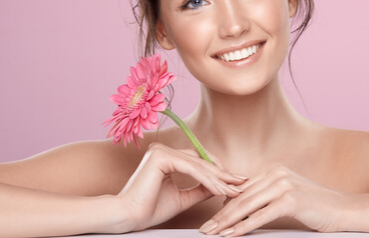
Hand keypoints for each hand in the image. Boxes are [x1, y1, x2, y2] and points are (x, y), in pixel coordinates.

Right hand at [115, 143, 245, 231]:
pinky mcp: (162, 157)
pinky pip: (192, 168)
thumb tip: (221, 186)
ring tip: (233, 190)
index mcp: (166, 157)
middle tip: (241, 183)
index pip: (198, 161)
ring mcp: (162, 151)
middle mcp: (163, 150)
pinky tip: (220, 190)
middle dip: (223, 174)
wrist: (127, 217)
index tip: (235, 183)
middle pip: (201, 160)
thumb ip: (200, 189)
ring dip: (218, 179)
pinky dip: (208, 180)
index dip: (218, 172)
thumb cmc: (148, 209)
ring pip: (199, 165)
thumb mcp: (182, 198)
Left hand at [199, 164, 345, 235]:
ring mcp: (283, 185)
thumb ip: (266, 197)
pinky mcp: (290, 199)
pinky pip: (261, 216)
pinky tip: (232, 234)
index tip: (211, 218)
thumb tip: (242, 207)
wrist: (343, 209)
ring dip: (227, 222)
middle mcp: (276, 174)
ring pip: (247, 206)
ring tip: (213, 233)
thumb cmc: (316, 206)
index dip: (224, 205)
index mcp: (273, 171)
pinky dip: (244, 226)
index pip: (242, 190)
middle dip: (220, 215)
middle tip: (205, 229)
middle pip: (241, 197)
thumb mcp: (287, 196)